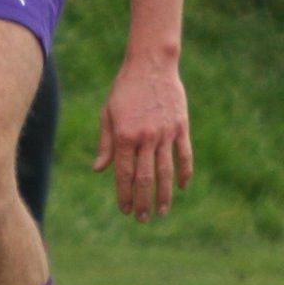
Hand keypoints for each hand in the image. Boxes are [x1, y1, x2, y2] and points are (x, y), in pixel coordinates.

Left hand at [93, 59, 192, 221]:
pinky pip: (185, 156)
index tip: (125, 210)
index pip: (123, 173)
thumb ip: (106, 144)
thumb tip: (99, 170)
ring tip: (162, 212)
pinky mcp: (181, 127)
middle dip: (143, 201)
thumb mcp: (108, 114)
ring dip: (164, 195)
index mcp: (124, 135)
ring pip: (166, 171)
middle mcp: (145, 137)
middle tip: (143, 219)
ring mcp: (165, 133)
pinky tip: (181, 187)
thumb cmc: (124, 89)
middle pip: (145, 178)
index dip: (124, 194)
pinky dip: (184, 173)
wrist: (150, 65)